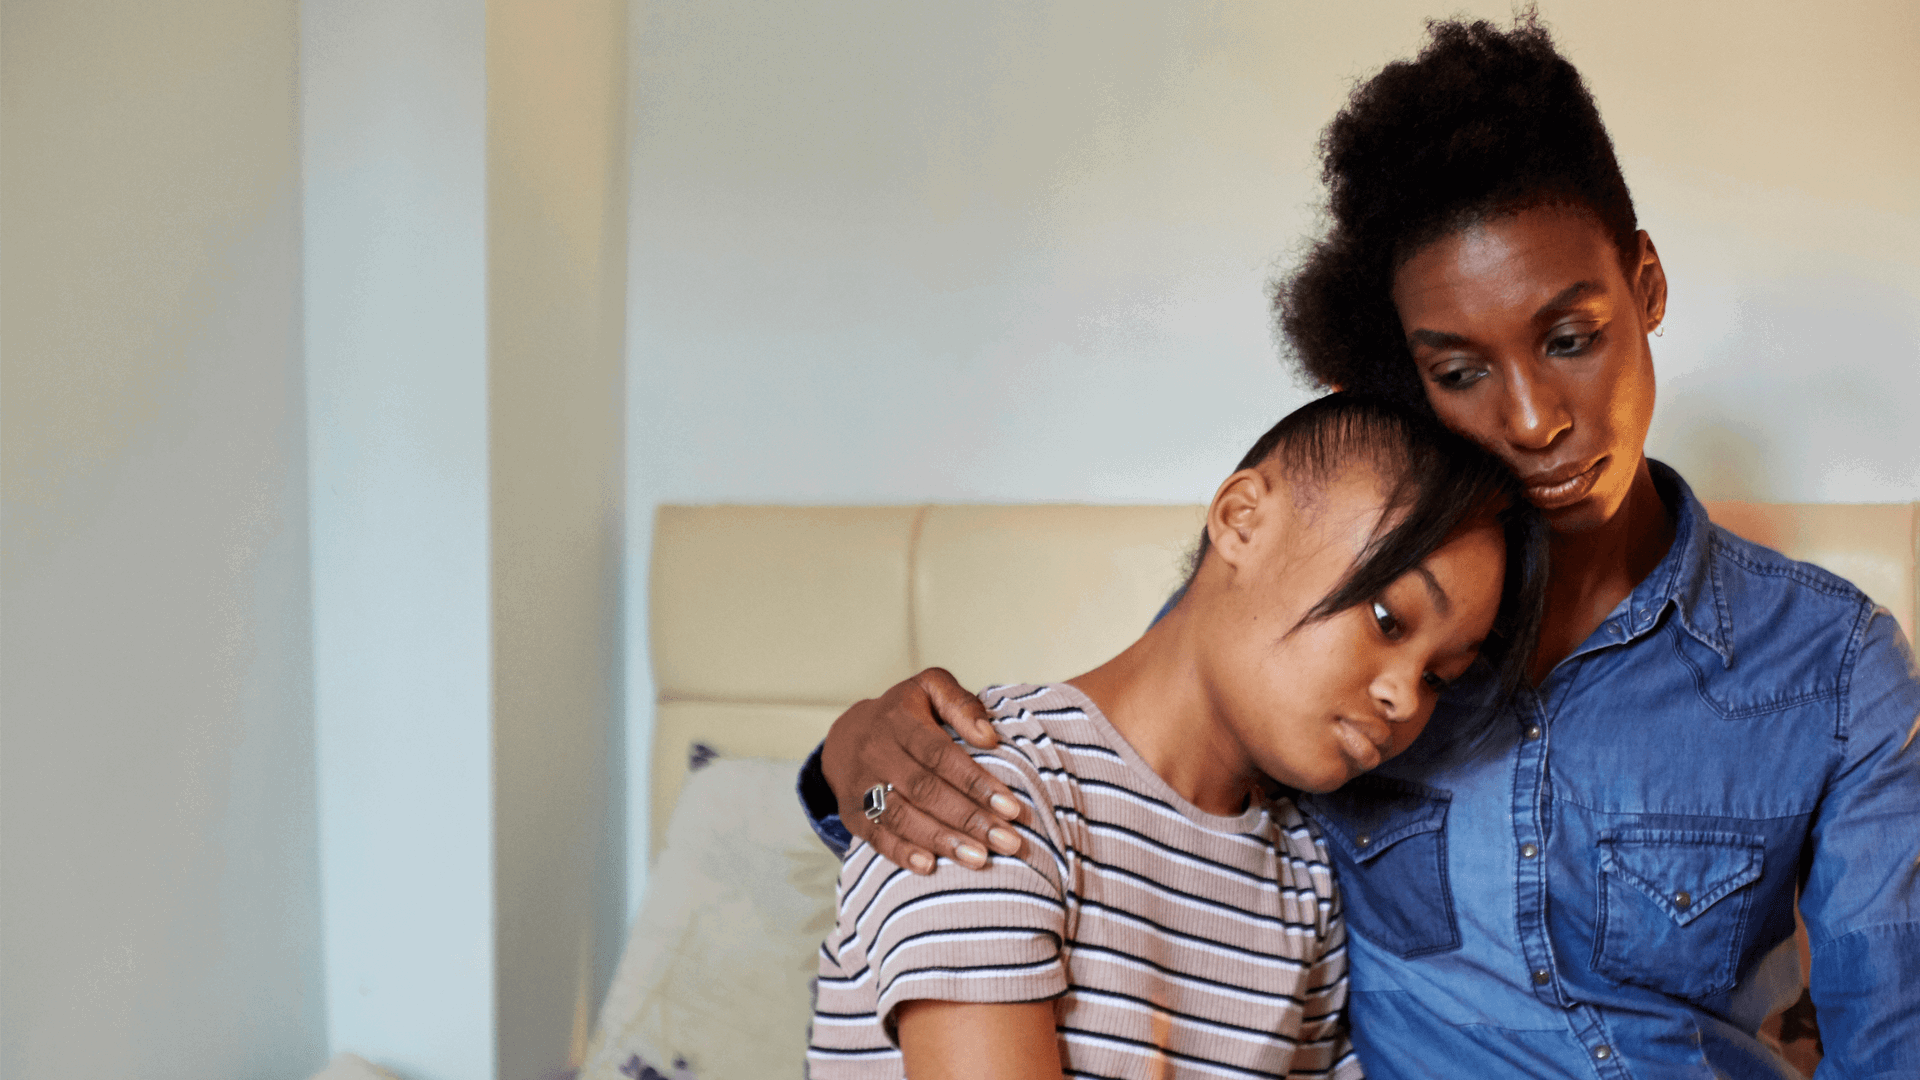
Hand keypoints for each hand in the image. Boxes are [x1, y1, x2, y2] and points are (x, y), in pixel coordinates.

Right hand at [821, 668, 1025, 873]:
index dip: (976, 783)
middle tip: (1008, 842)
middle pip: (925, 790)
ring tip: (979, 859)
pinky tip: (929, 866)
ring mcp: (860, 784)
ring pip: (901, 816)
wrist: (846, 736)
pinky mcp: (851, 813)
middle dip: (969, 819)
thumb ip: (962, 704)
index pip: (941, 755)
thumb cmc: (905, 713)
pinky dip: (901, 853)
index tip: (1011, 808)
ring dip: (941, 840)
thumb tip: (989, 737)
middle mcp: (876, 751)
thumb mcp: (930, 689)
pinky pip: (874, 836)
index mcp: (900, 719)